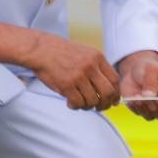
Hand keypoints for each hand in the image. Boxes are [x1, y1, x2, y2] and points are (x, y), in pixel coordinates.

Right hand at [0, 22, 117, 110]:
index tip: (113, 100)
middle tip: (101, 107)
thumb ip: (97, 67)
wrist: (41, 49)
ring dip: (88, 106)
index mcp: (98, 58)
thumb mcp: (86, 53)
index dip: (116, 93)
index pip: (115, 79)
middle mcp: (91, 67)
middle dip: (106, 103)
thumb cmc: (63, 53)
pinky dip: (76, 106)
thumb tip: (109, 86)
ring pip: (92, 100)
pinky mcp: (66, 85)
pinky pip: (77, 103)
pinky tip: (71, 103)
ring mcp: (79, 76)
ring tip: (83, 104)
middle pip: (108, 92)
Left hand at [117, 51, 157, 123]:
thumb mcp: (151, 70)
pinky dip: (135, 107)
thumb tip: (149, 97)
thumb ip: (151, 82)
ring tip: (138, 98)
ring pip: (152, 117)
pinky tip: (132, 98)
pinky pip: (140, 113)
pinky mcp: (141, 109)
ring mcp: (154, 108)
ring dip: (145, 109)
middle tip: (150, 103)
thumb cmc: (148, 68)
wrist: (133, 70)